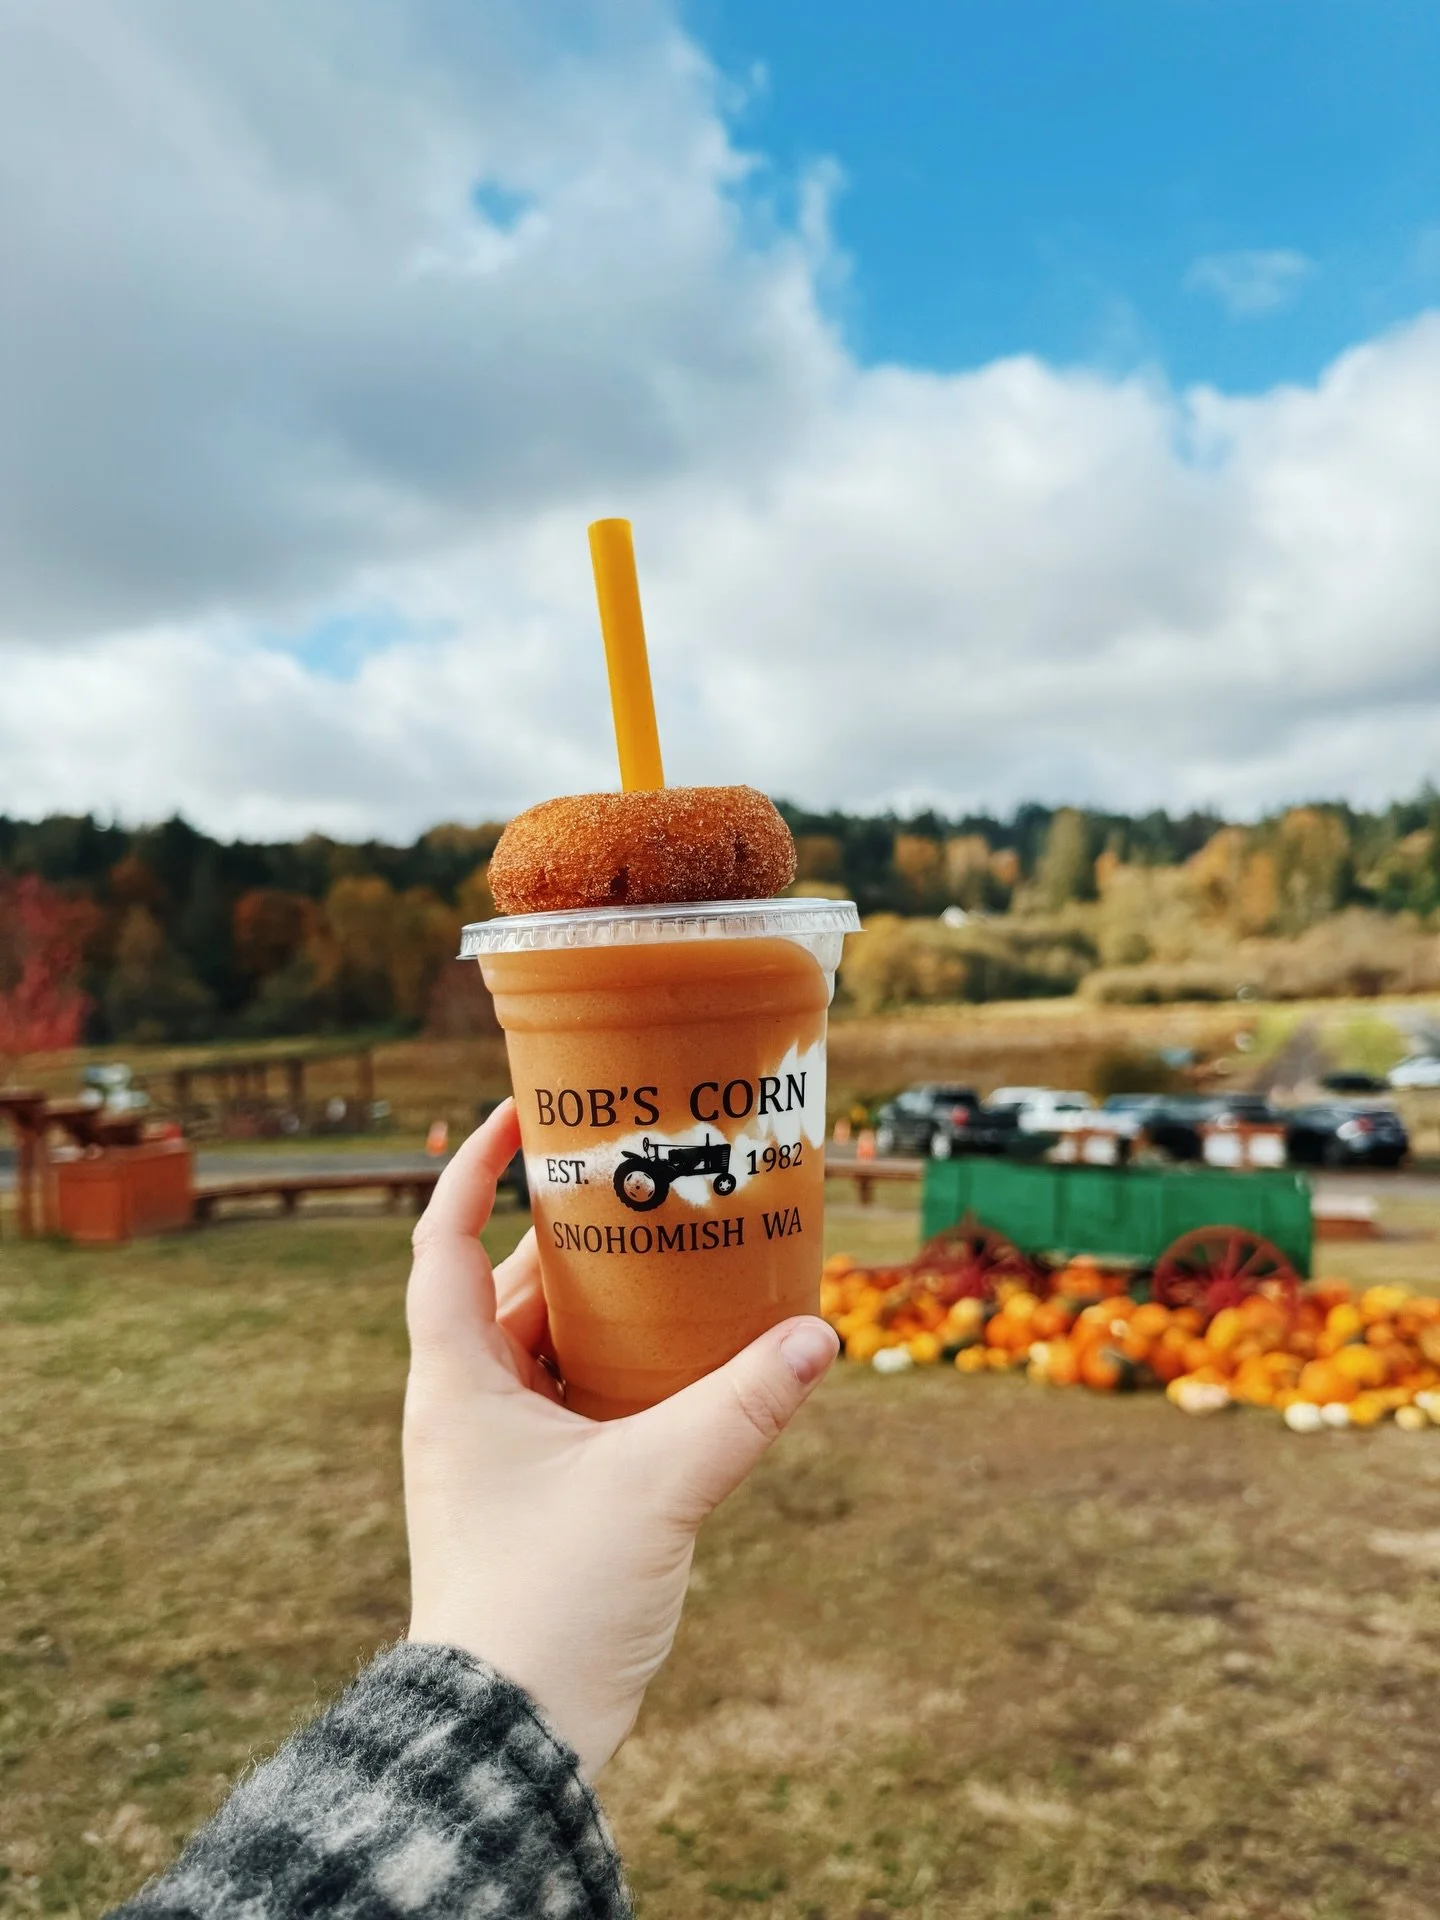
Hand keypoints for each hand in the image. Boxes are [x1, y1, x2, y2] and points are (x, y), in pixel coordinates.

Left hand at [402, 1100, 838, 1776]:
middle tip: (646, 1186)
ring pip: (549, 1349)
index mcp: (457, 1381)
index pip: (444, 1241)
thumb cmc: (548, 1602)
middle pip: (513, 1288)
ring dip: (606, 1308)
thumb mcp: (656, 1487)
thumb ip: (740, 1408)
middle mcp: (465, 1406)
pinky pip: (574, 1404)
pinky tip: (689, 1365)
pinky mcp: (535, 1498)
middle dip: (575, 1236)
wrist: (507, 1739)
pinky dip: (620, 1372)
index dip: (471, 1170)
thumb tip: (817, 1337)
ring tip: (681, 1264)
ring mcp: (497, 1456)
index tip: (520, 1118)